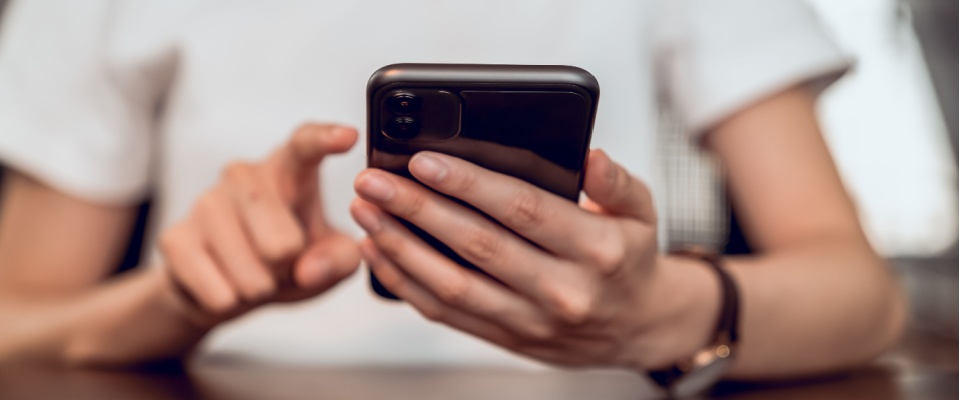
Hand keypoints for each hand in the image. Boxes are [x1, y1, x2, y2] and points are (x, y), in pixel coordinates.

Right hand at [159, 123, 360, 323]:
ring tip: (252, 272)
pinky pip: (219, 292)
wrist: (226, 287)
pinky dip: (230, 301)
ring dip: (259, 288)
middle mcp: (244, 175)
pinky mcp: (176, 237)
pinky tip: (223, 284)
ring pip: (252, 274)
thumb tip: (309, 269)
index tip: (348, 136)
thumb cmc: (288, 261)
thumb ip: (339, 260)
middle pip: (283, 244)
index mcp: (289, 169)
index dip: (324, 140)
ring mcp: (206, 201)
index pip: (305, 145)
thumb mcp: (330, 260)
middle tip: (279, 262)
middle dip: (287, 270)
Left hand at [351, 149, 719, 369]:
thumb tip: (589, 157)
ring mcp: (531, 320)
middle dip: (417, 209)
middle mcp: (561, 290)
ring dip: (400, 247)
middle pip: (476, 245)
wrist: (637, 327)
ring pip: (452, 285)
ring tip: (366, 212)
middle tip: (374, 181)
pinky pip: (446, 313)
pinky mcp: (507, 338)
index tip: (423, 160)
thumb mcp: (641, 211)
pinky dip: (406, 284)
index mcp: (595, 249)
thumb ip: (616, 182)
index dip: (468, 184)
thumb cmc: (629, 258)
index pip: (522, 210)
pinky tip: (379, 252)